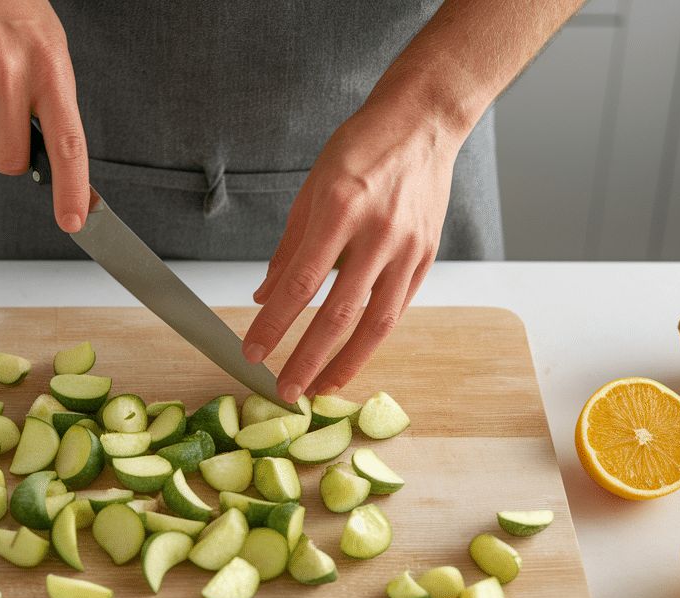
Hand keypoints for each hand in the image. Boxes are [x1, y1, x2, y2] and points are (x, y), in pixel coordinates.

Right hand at [0, 0, 89, 231]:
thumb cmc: (14, 13)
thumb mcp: (50, 54)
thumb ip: (51, 108)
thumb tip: (54, 168)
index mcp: (49, 71)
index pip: (66, 145)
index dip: (71, 190)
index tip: (74, 220)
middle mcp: (7, 74)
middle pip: (7, 161)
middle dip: (6, 150)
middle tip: (5, 116)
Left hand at [242, 98, 461, 402]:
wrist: (422, 123)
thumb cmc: (362, 149)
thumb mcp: (311, 189)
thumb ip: (288, 249)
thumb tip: (263, 297)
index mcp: (341, 210)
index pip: (300, 285)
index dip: (274, 325)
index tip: (253, 353)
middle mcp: (378, 234)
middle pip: (338, 315)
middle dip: (308, 360)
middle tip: (285, 391)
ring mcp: (408, 248)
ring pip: (376, 323)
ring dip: (346, 363)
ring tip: (321, 390)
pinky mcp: (427, 257)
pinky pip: (397, 308)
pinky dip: (372, 338)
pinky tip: (352, 356)